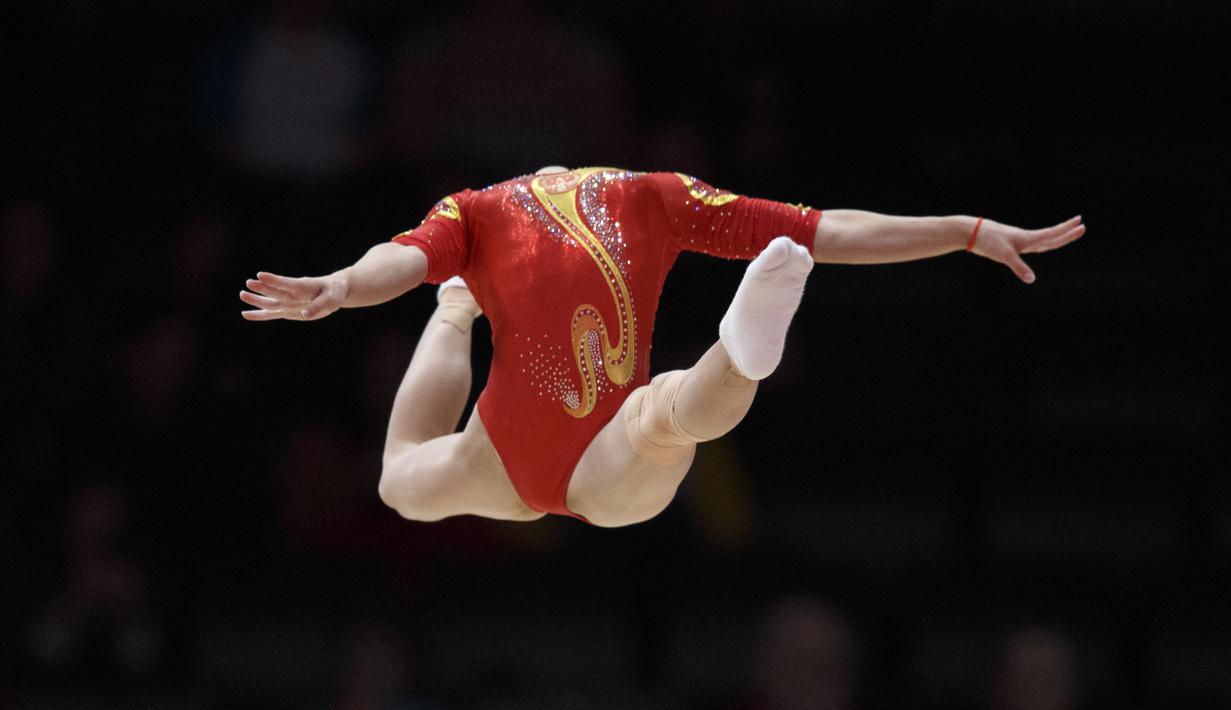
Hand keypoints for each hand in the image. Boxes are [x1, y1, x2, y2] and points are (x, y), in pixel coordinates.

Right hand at [239, 271, 348, 320]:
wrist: (331, 292)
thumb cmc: (333, 293)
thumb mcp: (331, 300)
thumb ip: (318, 306)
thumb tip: (304, 315)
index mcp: (303, 287)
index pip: (287, 283)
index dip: (274, 280)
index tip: (261, 275)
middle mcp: (292, 294)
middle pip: (275, 292)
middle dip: (262, 288)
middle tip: (249, 283)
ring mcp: (288, 302)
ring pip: (270, 302)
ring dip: (256, 300)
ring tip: (242, 294)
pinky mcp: (287, 311)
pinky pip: (271, 314)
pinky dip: (259, 315)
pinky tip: (245, 314)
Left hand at [971, 215, 1085, 283]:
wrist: (973, 232)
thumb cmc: (989, 242)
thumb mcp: (1005, 255)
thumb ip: (1019, 268)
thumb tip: (1032, 280)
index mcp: (1028, 239)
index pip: (1052, 235)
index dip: (1066, 231)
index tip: (1081, 224)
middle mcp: (1026, 238)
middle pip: (1051, 236)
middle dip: (1067, 233)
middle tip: (1082, 226)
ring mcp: (1019, 240)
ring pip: (1042, 239)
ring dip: (1056, 236)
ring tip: (1068, 232)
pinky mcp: (1011, 244)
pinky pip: (1031, 244)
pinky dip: (1041, 243)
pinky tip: (1040, 244)